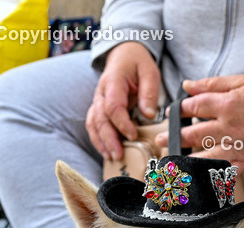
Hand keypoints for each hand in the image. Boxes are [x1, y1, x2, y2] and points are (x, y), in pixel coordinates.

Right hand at [86, 41, 160, 160]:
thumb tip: (148, 114)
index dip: (121, 123)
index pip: (113, 106)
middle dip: (108, 139)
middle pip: (100, 119)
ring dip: (101, 142)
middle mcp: (101, 92)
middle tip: (118, 155)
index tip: (133, 135)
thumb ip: (149, 92)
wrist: (123, 54)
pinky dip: (98, 139)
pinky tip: (106, 152)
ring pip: (93, 124)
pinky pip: (93, 125)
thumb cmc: (137, 63)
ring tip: (111, 157)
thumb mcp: (149, 72)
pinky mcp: (98, 108)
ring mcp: (97, 101)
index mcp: (113, 81)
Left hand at [155, 75, 243, 169]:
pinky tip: (196, 179)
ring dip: (185, 160)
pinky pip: (224, 172)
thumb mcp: (238, 81)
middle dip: (172, 137)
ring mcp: (236, 147)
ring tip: (170, 161)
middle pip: (193, 135)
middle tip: (159, 140)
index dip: (178, 111)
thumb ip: (211, 84)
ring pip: (204, 157)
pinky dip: (210, 176)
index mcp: (225, 105)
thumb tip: (186, 86)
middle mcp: (228, 128)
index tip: (170, 113)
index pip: (193, 108)